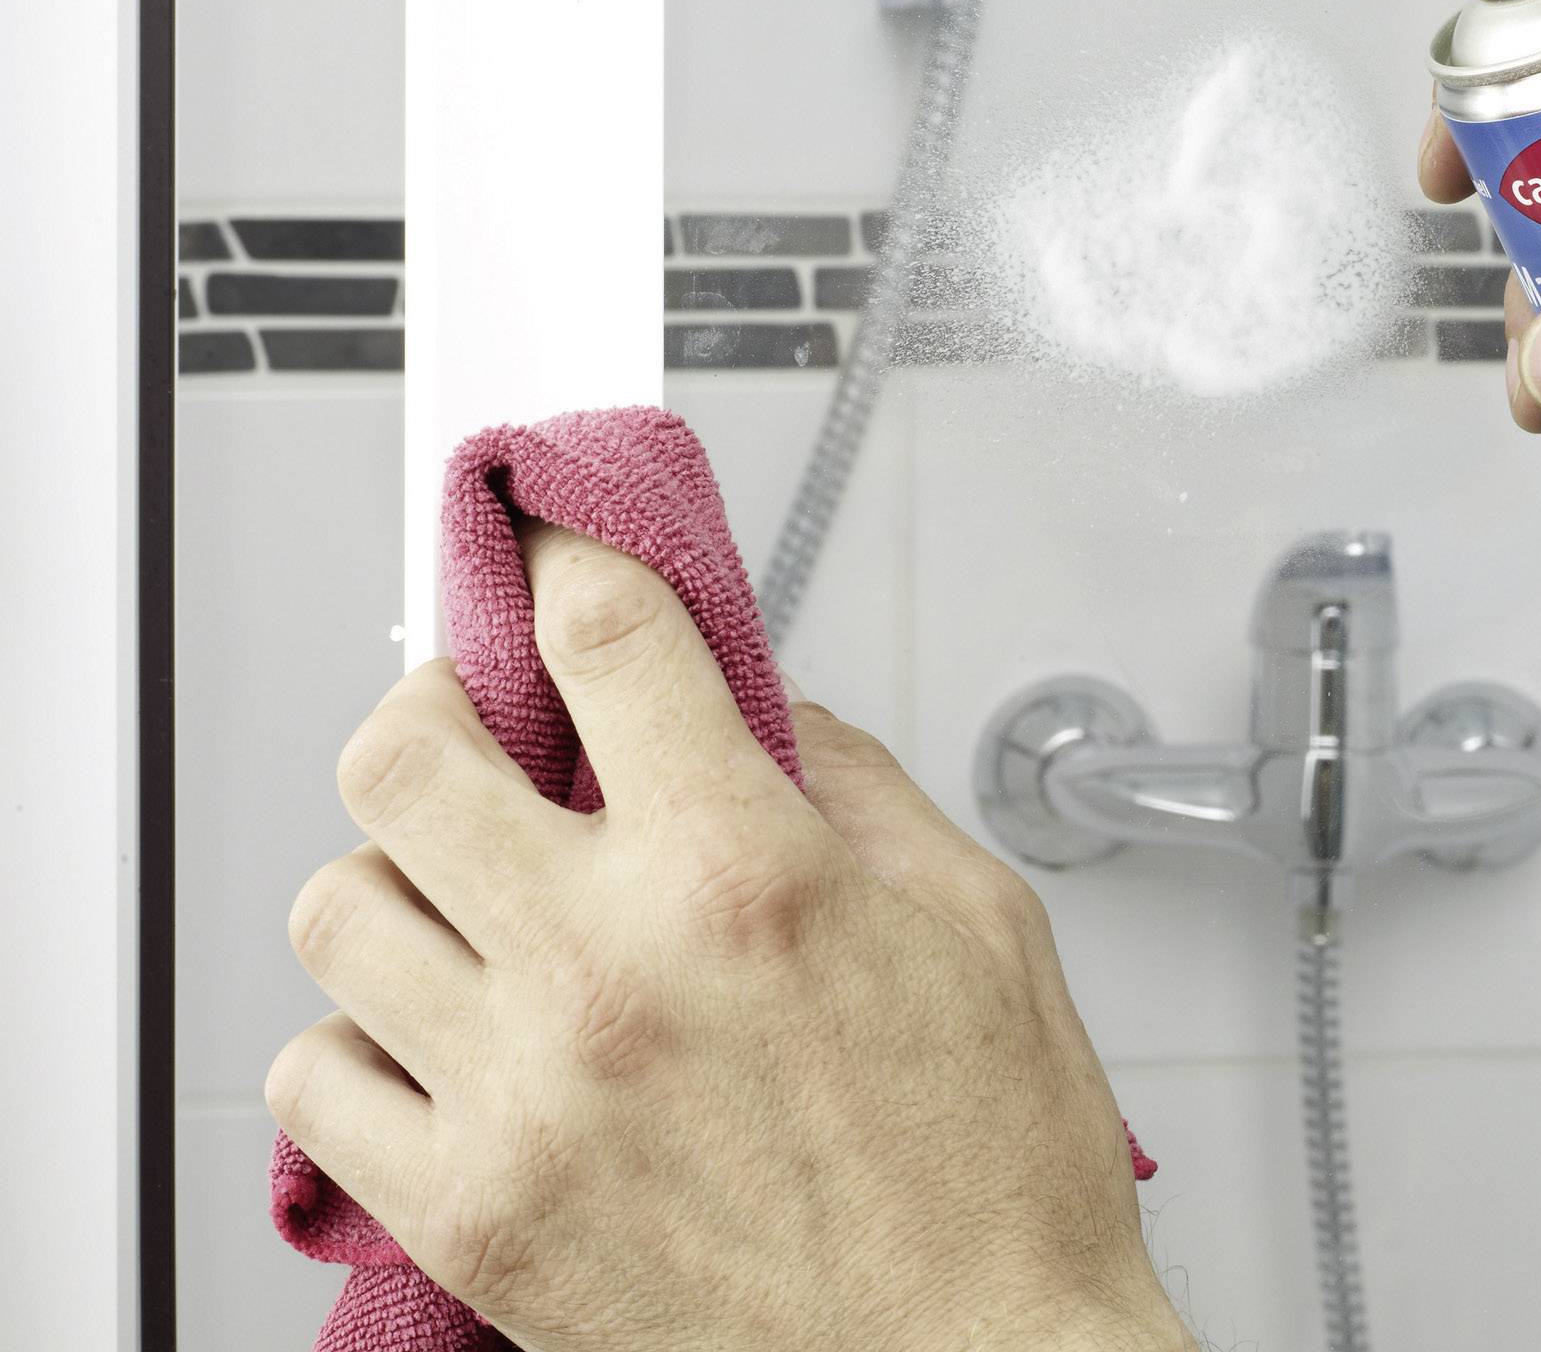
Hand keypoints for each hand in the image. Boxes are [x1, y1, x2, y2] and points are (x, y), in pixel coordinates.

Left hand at [267, 523, 1189, 1351]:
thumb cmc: (997, 1180)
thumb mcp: (984, 928)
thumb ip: (859, 790)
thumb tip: (763, 716)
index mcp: (750, 874)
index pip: (601, 635)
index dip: (567, 557)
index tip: (554, 550)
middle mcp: (613, 968)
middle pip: (405, 750)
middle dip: (443, 710)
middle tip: (489, 733)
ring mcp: (524, 1096)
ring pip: (336, 907)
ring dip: (400, 879)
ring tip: (471, 904)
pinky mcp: (472, 1218)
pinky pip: (314, 1080)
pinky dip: (361, 1041)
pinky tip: (446, 1040)